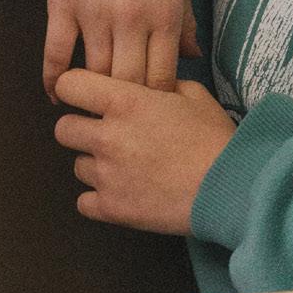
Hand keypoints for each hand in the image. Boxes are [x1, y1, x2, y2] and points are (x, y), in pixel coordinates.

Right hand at [44, 0, 200, 96]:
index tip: (151, 111)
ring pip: (93, 75)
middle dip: (126, 105)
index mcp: (165, 16)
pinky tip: (58, 95)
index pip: (161, 81)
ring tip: (93, 108)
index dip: (155, 103)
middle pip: (127, 85)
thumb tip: (194, 57)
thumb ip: (186, 21)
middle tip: (122, 116)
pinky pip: (55, 54)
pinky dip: (54, 81)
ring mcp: (94, 14)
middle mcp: (131, 20)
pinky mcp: (62, 4)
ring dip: (93, 95)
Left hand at [53, 70, 236, 234]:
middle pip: (63, 129)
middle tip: (106, 134)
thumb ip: (162, 84)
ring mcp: (107, 175)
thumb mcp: (194, 95)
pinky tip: (122, 192)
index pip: (68, 85)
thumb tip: (149, 85)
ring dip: (95, 165)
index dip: (75, 89)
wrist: (229, 188)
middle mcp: (108, 136)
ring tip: (125, 167)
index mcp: (125, 102)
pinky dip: (98, 199)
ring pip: (77, 166)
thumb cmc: (214, 139)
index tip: (87, 97)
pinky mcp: (112, 208)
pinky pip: (83, 202)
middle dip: (81, 129)